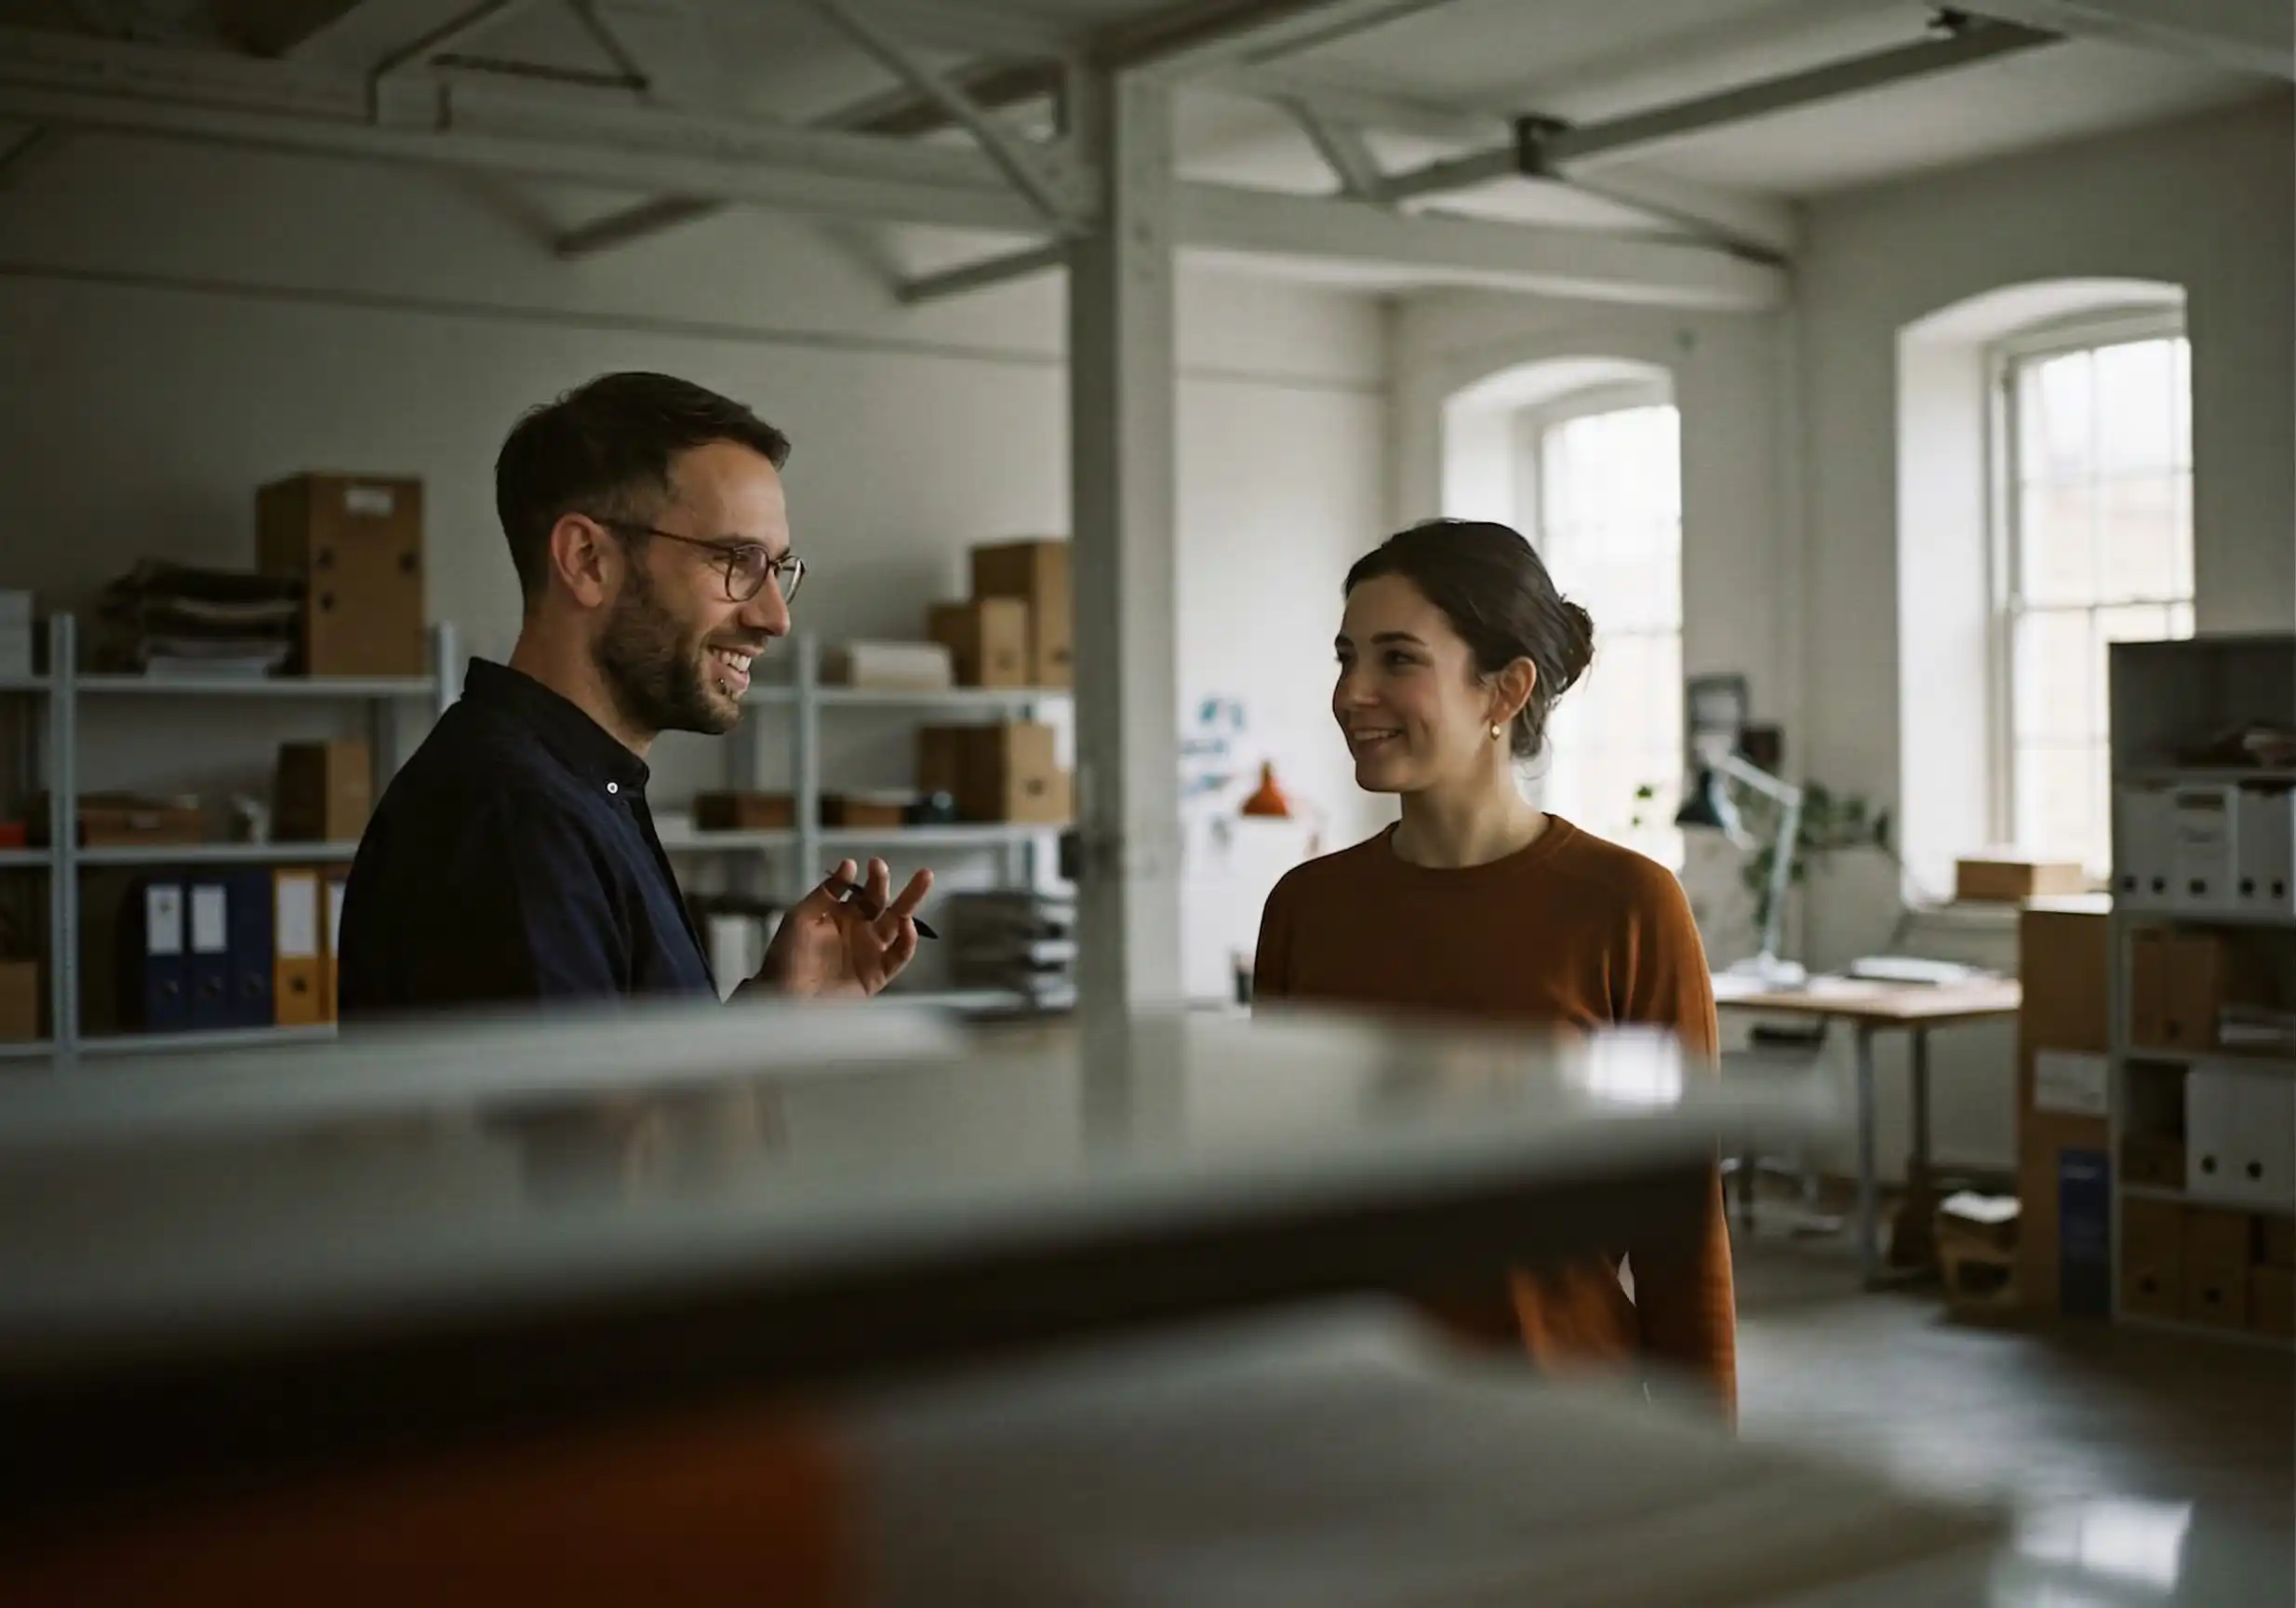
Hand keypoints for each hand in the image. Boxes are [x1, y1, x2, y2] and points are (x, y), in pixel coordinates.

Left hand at [757, 858, 932, 1000]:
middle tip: (909, 867)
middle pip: (884, 903)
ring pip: (899, 923)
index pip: (864, 892)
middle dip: (895, 885)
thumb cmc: (787, 958)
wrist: (785, 998)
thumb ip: (826, 893)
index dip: (872, 878)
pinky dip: (908, 940)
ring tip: (924, 879)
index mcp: (842, 916)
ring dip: (911, 902)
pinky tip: (907, 924)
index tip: (872, 863)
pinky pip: (899, 955)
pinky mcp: (878, 974)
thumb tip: (850, 865)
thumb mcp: (800, 918)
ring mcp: (871, 952)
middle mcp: (860, 931)